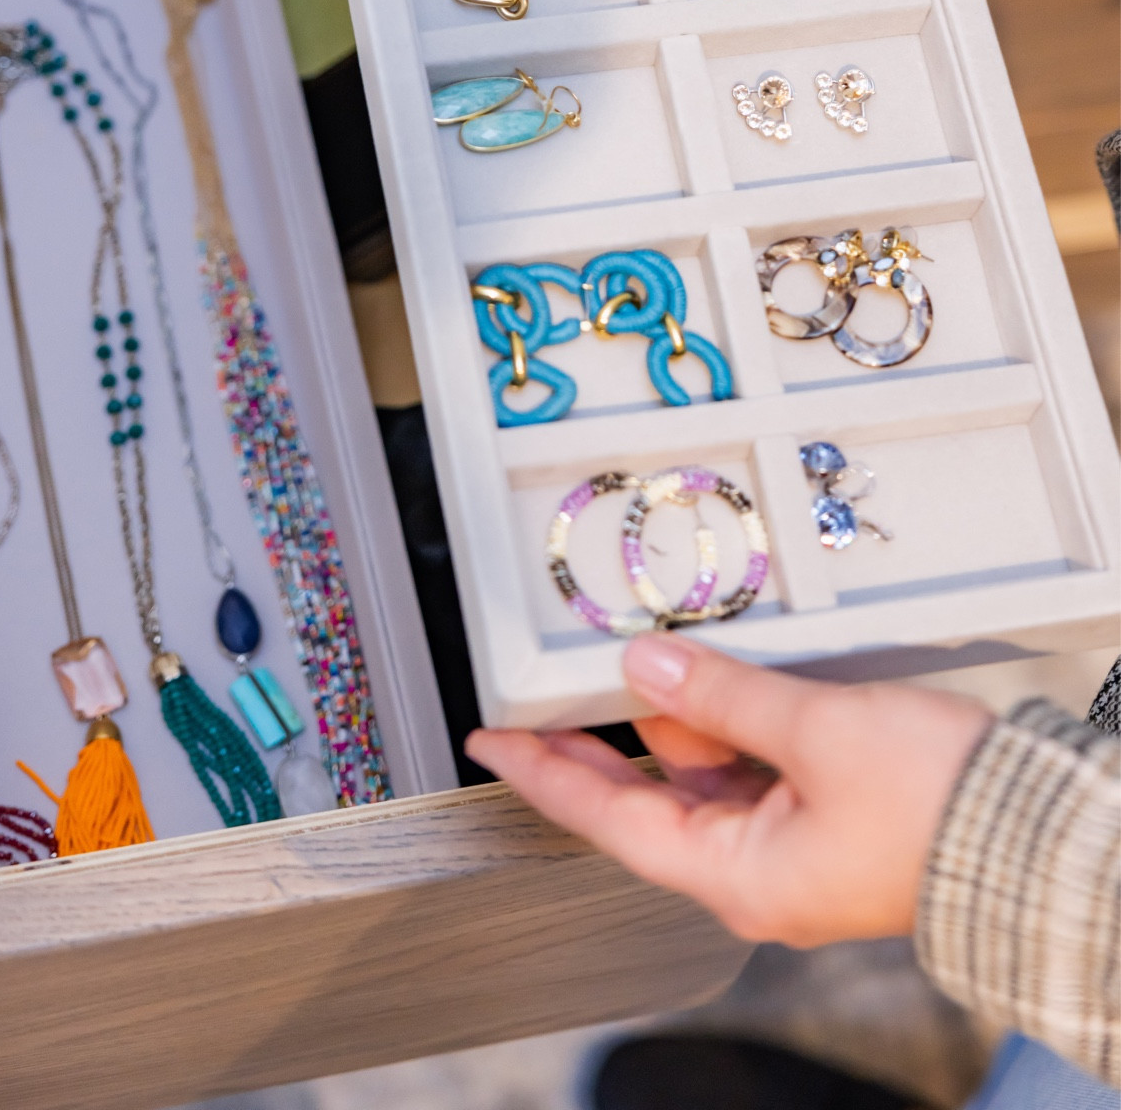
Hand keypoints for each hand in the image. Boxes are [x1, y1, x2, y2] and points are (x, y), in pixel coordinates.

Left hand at [465, 636, 991, 948]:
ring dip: (677, 716)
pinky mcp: (827, 817)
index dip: (544, 774)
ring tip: (647, 654)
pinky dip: (728, 721)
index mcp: (739, 873)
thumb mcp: (816, 729)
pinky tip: (719, 677)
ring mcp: (792, 846)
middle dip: (602, 738)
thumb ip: (722, 697)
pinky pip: (752, 766)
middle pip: (649, 797)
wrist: (1037, 830)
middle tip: (546, 688)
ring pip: (704, 773)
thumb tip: (645, 671)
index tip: (490, 743)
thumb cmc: (939, 805)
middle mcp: (755, 870)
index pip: (607, 820)